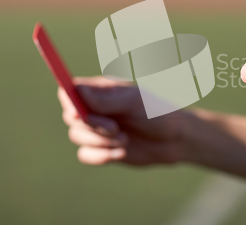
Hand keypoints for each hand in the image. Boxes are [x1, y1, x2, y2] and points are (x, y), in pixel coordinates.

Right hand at [58, 76, 191, 165]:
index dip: (70, 102)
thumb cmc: (158, 113)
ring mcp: (97, 128)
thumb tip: (74, 89)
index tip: (79, 114)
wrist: (175, 140)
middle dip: (91, 126)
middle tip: (115, 129)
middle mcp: (96, 108)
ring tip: (125, 140)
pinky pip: (85, 154)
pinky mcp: (101, 148)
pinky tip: (123, 154)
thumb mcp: (133, 102)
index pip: (70, 90)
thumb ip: (104, 100)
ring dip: (100, 142)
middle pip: (71, 116)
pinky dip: (101, 156)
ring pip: (76, 136)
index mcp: (102, 90)